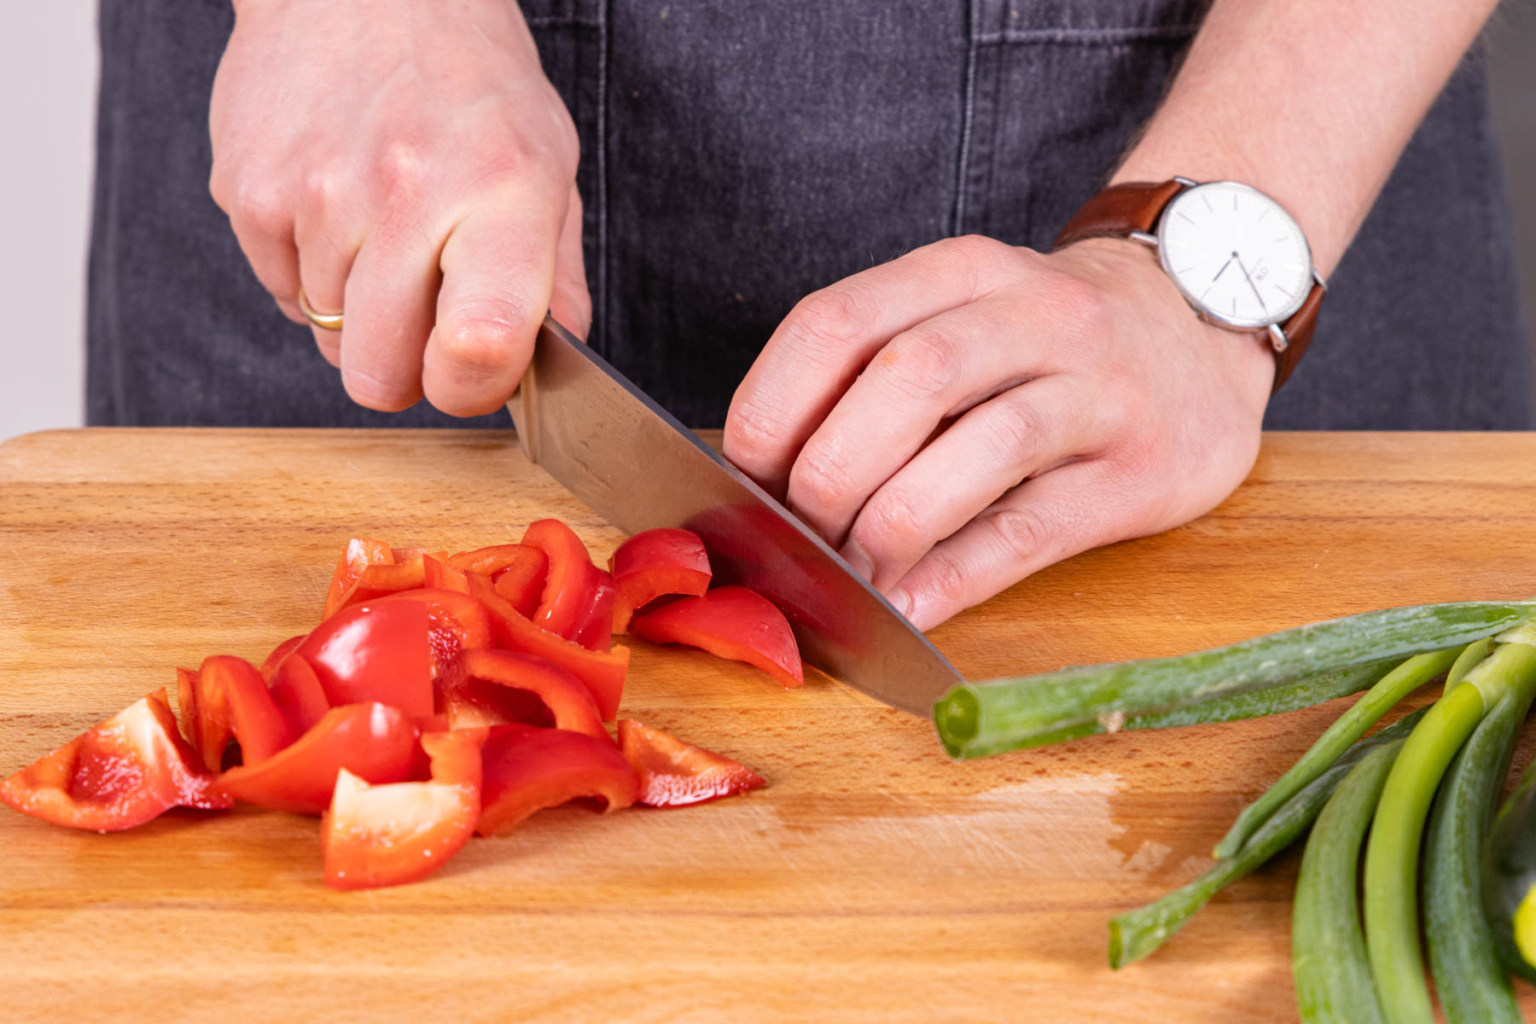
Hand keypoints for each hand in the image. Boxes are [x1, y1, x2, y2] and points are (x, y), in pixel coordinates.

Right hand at [210, 0, 586, 415]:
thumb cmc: (469, 80)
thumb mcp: (548, 164)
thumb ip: (556, 276)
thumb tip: (554, 359)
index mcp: (501, 193)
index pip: (480, 344)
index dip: (472, 387)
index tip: (474, 369)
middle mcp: (405, 194)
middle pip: (379, 376)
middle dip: (405, 367)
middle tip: (426, 313)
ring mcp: (317, 195)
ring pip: (328, 338)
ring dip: (360, 309)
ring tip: (384, 230)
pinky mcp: (248, 192)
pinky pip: (282, 292)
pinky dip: (311, 271)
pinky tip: (338, 208)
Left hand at [723, 235, 1274, 629]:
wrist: (1203, 327)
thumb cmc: (1044, 344)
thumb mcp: (962, 317)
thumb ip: (874, 378)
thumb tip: (762, 484)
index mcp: (961, 272)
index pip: (837, 322)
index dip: (773, 407)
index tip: (742, 476)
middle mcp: (1031, 314)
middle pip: (906, 377)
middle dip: (830, 472)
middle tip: (798, 536)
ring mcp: (1096, 389)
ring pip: (979, 446)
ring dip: (890, 524)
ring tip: (850, 577)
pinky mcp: (1138, 471)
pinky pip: (1030, 528)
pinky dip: (955, 575)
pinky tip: (908, 607)